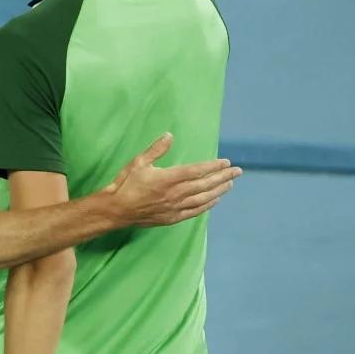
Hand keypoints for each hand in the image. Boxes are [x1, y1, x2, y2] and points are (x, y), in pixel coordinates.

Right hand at [102, 133, 240, 226]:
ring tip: (230, 184)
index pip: (196, 171)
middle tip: (237, 171)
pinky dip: (208, 205)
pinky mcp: (173, 217)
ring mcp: (175, 207)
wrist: (117, 210)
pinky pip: (195, 211)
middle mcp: (175, 193)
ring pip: (203, 198)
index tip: (226, 162)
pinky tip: (215, 200)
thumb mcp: (138, 162)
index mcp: (167, 178)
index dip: (213, 166)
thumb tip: (169, 135)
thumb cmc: (126, 183)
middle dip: (223, 177)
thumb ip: (156, 149)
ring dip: (219, 191)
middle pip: (204, 184)